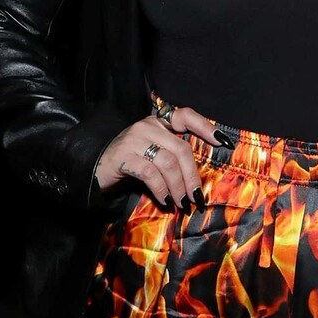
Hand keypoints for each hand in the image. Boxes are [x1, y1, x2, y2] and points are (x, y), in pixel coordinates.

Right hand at [93, 104, 218, 208]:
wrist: (95, 169)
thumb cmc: (129, 163)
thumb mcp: (152, 153)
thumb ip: (173, 155)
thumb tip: (198, 180)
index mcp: (157, 122)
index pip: (185, 115)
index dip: (205, 127)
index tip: (223, 142)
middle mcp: (147, 126)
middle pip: (181, 149)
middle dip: (192, 176)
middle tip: (197, 197)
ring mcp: (134, 140)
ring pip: (168, 163)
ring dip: (179, 187)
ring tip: (182, 202)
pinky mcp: (124, 156)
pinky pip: (151, 174)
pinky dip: (162, 190)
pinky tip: (166, 201)